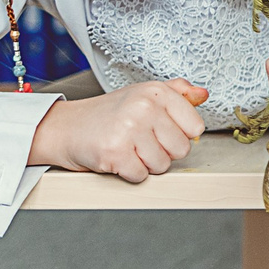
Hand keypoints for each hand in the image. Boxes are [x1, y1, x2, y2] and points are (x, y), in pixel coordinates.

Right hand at [31, 79, 206, 182]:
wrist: (66, 127)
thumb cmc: (108, 113)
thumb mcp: (143, 94)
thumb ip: (177, 93)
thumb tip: (203, 95)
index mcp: (156, 92)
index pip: (195, 126)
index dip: (180, 135)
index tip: (162, 131)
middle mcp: (144, 107)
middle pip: (181, 149)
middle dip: (163, 152)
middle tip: (141, 142)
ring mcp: (129, 130)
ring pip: (163, 165)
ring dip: (146, 164)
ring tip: (129, 149)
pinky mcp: (114, 153)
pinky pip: (141, 175)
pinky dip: (130, 173)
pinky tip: (119, 158)